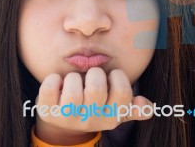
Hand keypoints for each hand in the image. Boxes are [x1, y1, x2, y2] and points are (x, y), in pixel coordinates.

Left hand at [34, 67, 152, 144]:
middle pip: (96, 87)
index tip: (110, 76)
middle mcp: (91, 120)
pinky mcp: (48, 111)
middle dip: (94, 73)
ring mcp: (68, 117)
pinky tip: (58, 82)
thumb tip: (145, 105)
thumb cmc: (92, 107)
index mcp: (111, 117)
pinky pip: (49, 88)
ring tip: (74, 81)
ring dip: (74, 77)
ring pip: (73, 88)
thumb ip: (132, 107)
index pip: (123, 91)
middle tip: (91, 76)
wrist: (62, 121)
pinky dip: (53, 79)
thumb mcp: (114, 109)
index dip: (117, 76)